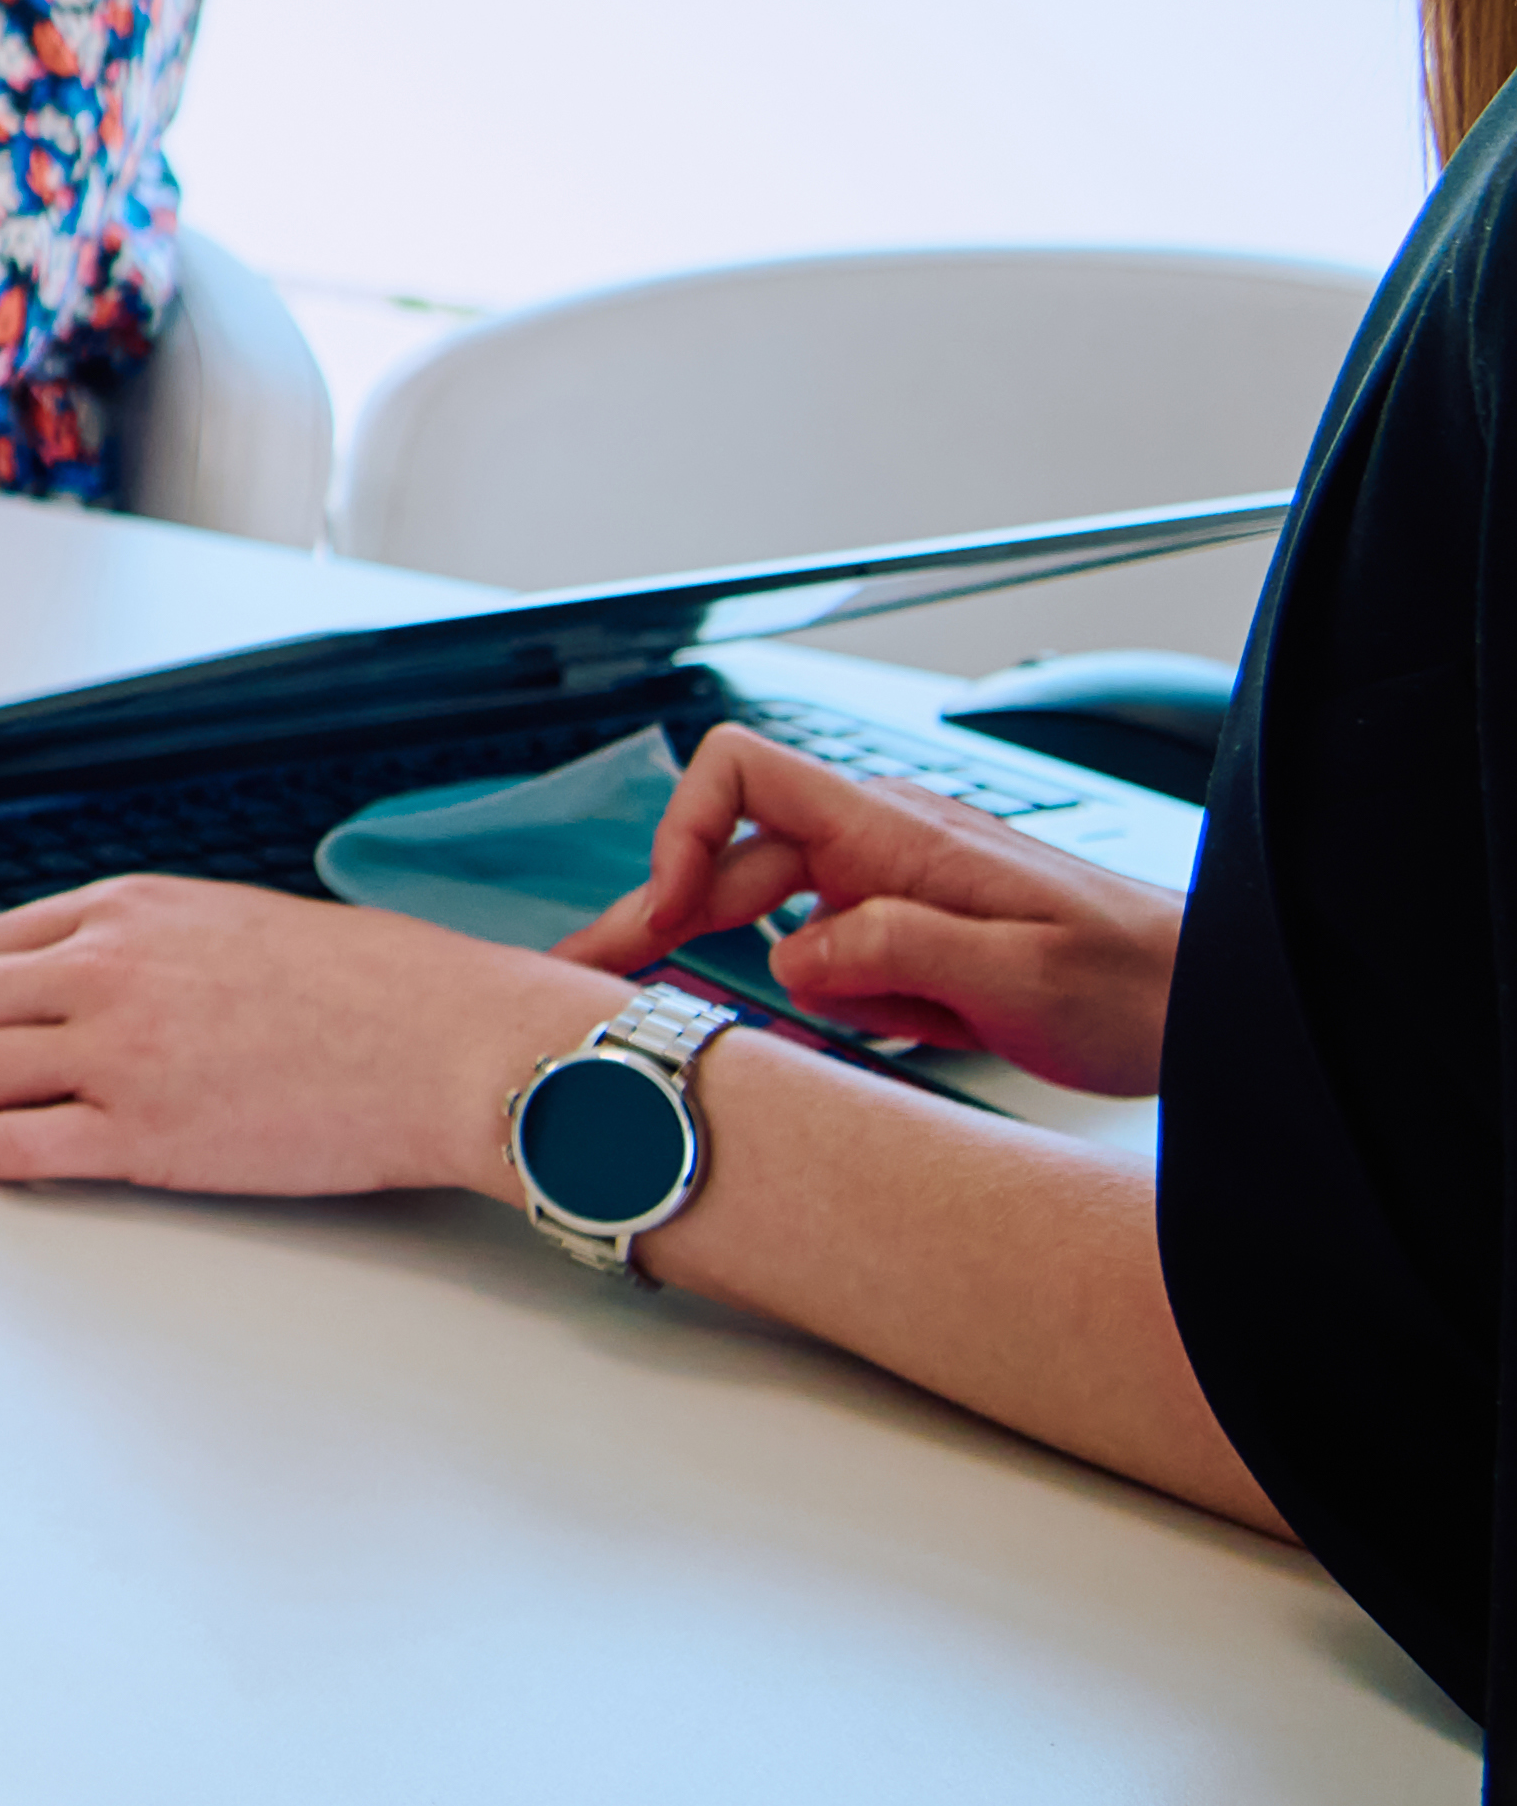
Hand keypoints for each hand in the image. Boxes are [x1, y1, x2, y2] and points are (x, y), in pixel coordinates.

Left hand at [0, 877, 603, 1201]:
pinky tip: (16, 1160)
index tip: (7, 1026)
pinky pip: (5, 1148)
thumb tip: (103, 972)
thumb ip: (152, 941)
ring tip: (12, 1121)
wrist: (450, 1047)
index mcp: (128, 911)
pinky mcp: (138, 1137)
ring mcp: (116, 1054)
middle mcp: (104, 971)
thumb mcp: (237, 921)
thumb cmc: (380, 989)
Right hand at [561, 727, 1183, 1091]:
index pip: (741, 773)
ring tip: (700, 1011)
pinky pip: (824, 953)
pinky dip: (809, 994)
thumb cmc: (1139, 981)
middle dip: (658, 914)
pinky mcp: (910, 933)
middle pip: (731, 859)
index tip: (662, 910)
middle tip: (597, 976)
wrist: (1208, 1003)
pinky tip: (834, 1032)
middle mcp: (882, 847)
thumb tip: (790, 955)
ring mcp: (893, 888)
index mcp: (895, 835)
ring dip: (739, 965)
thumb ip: (894, 949)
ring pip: (771, 916)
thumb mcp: (1019, 975)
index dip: (681, 828)